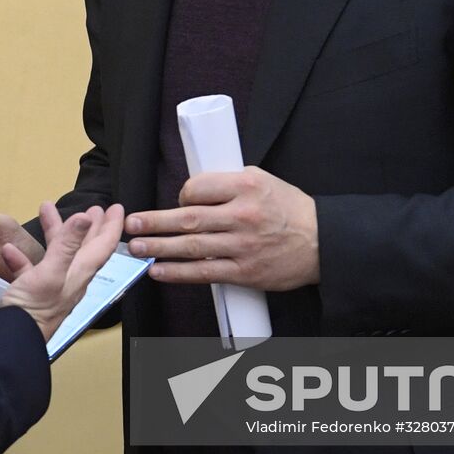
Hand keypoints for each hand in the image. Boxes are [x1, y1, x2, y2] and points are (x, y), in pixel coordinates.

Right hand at [0, 201, 124, 340]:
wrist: (13, 339)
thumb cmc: (35, 309)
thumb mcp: (52, 271)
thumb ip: (68, 245)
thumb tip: (85, 217)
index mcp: (80, 272)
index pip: (103, 245)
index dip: (112, 225)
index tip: (117, 208)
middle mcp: (70, 278)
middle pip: (85, 247)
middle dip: (90, 226)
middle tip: (94, 208)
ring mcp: (52, 286)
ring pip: (58, 253)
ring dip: (55, 231)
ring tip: (47, 211)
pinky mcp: (33, 294)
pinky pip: (31, 269)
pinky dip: (24, 256)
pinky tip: (11, 249)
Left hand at [123, 167, 318, 290]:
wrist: (322, 242)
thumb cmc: (290, 209)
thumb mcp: (263, 181)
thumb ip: (229, 184)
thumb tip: (193, 191)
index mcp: (247, 186)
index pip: (199, 188)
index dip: (182, 194)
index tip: (177, 200)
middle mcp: (243, 215)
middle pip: (189, 218)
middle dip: (155, 222)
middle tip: (132, 224)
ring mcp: (243, 246)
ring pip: (192, 246)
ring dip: (160, 248)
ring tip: (136, 247)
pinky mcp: (245, 272)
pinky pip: (205, 273)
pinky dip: (179, 273)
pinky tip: (160, 271)